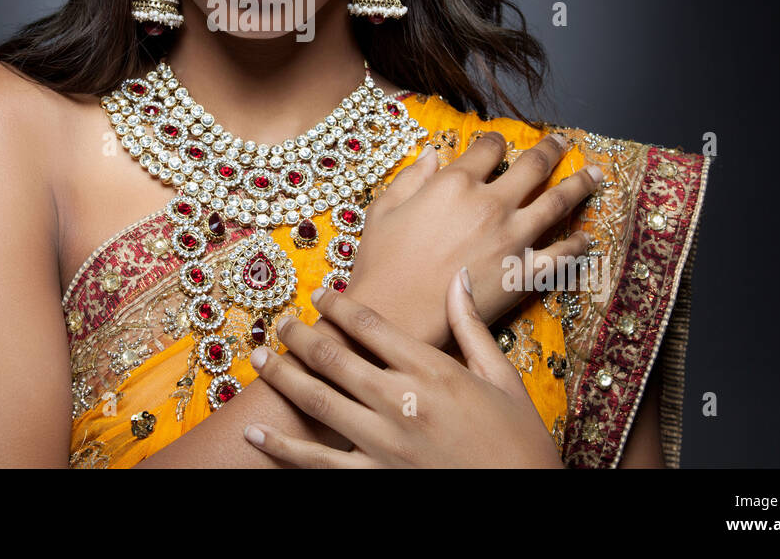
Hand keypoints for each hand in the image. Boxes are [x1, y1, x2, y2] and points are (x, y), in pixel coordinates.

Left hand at [242, 269, 563, 466]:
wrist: (523, 500)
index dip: (340, 305)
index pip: (371, 326)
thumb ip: (471, 327)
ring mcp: (383, 443)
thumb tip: (459, 279)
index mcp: (433, 371)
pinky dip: (283, 449)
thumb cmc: (518, 441)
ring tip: (259, 357)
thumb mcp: (502, 378)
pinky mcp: (375, 478)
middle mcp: (401, 401)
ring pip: (318, 401)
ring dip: (283, 376)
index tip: (321, 292)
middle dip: (301, 335)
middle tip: (280, 321)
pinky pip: (318, 462)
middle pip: (335, 357)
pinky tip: (256, 434)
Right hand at [344, 130, 600, 349]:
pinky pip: (562, 254)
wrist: (397, 314)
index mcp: (455, 183)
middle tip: (562, 143)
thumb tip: (432, 154)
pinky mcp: (524, 273)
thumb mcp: (384, 209)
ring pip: (558, 201)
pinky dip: (578, 244)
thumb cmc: (381, 263)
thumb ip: (411, 177)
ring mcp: (513, 237)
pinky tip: (587, 238)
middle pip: (532, 166)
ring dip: (580, 184)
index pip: (488, 149)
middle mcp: (491, 203)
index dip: (497, 141)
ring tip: (595, 174)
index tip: (502, 142)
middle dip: (550, 150)